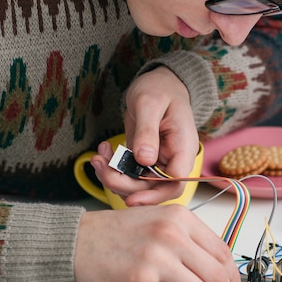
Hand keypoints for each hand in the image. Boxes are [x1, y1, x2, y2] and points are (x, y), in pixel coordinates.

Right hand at [74, 205, 239, 281]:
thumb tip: (216, 268)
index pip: (223, 252)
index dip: (231, 276)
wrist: (77, 240)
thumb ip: (187, 240)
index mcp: (181, 218)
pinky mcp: (140, 279)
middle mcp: (173, 234)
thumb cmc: (115, 234)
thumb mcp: (158, 222)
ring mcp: (157, 256)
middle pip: (218, 276)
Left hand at [91, 67, 199, 205]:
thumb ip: (148, 132)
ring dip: (113, 178)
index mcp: (183, 149)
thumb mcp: (150, 103)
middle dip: (124, 185)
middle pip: (153, 190)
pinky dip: (112, 169)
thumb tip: (144, 160)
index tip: (131, 198)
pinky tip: (103, 152)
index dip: (154, 196)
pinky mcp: (143, 161)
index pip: (175, 184)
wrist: (159, 83)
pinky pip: (128, 175)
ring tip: (98, 158)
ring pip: (137, 186)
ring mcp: (158, 162)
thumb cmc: (159, 88)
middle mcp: (172, 160)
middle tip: (101, 167)